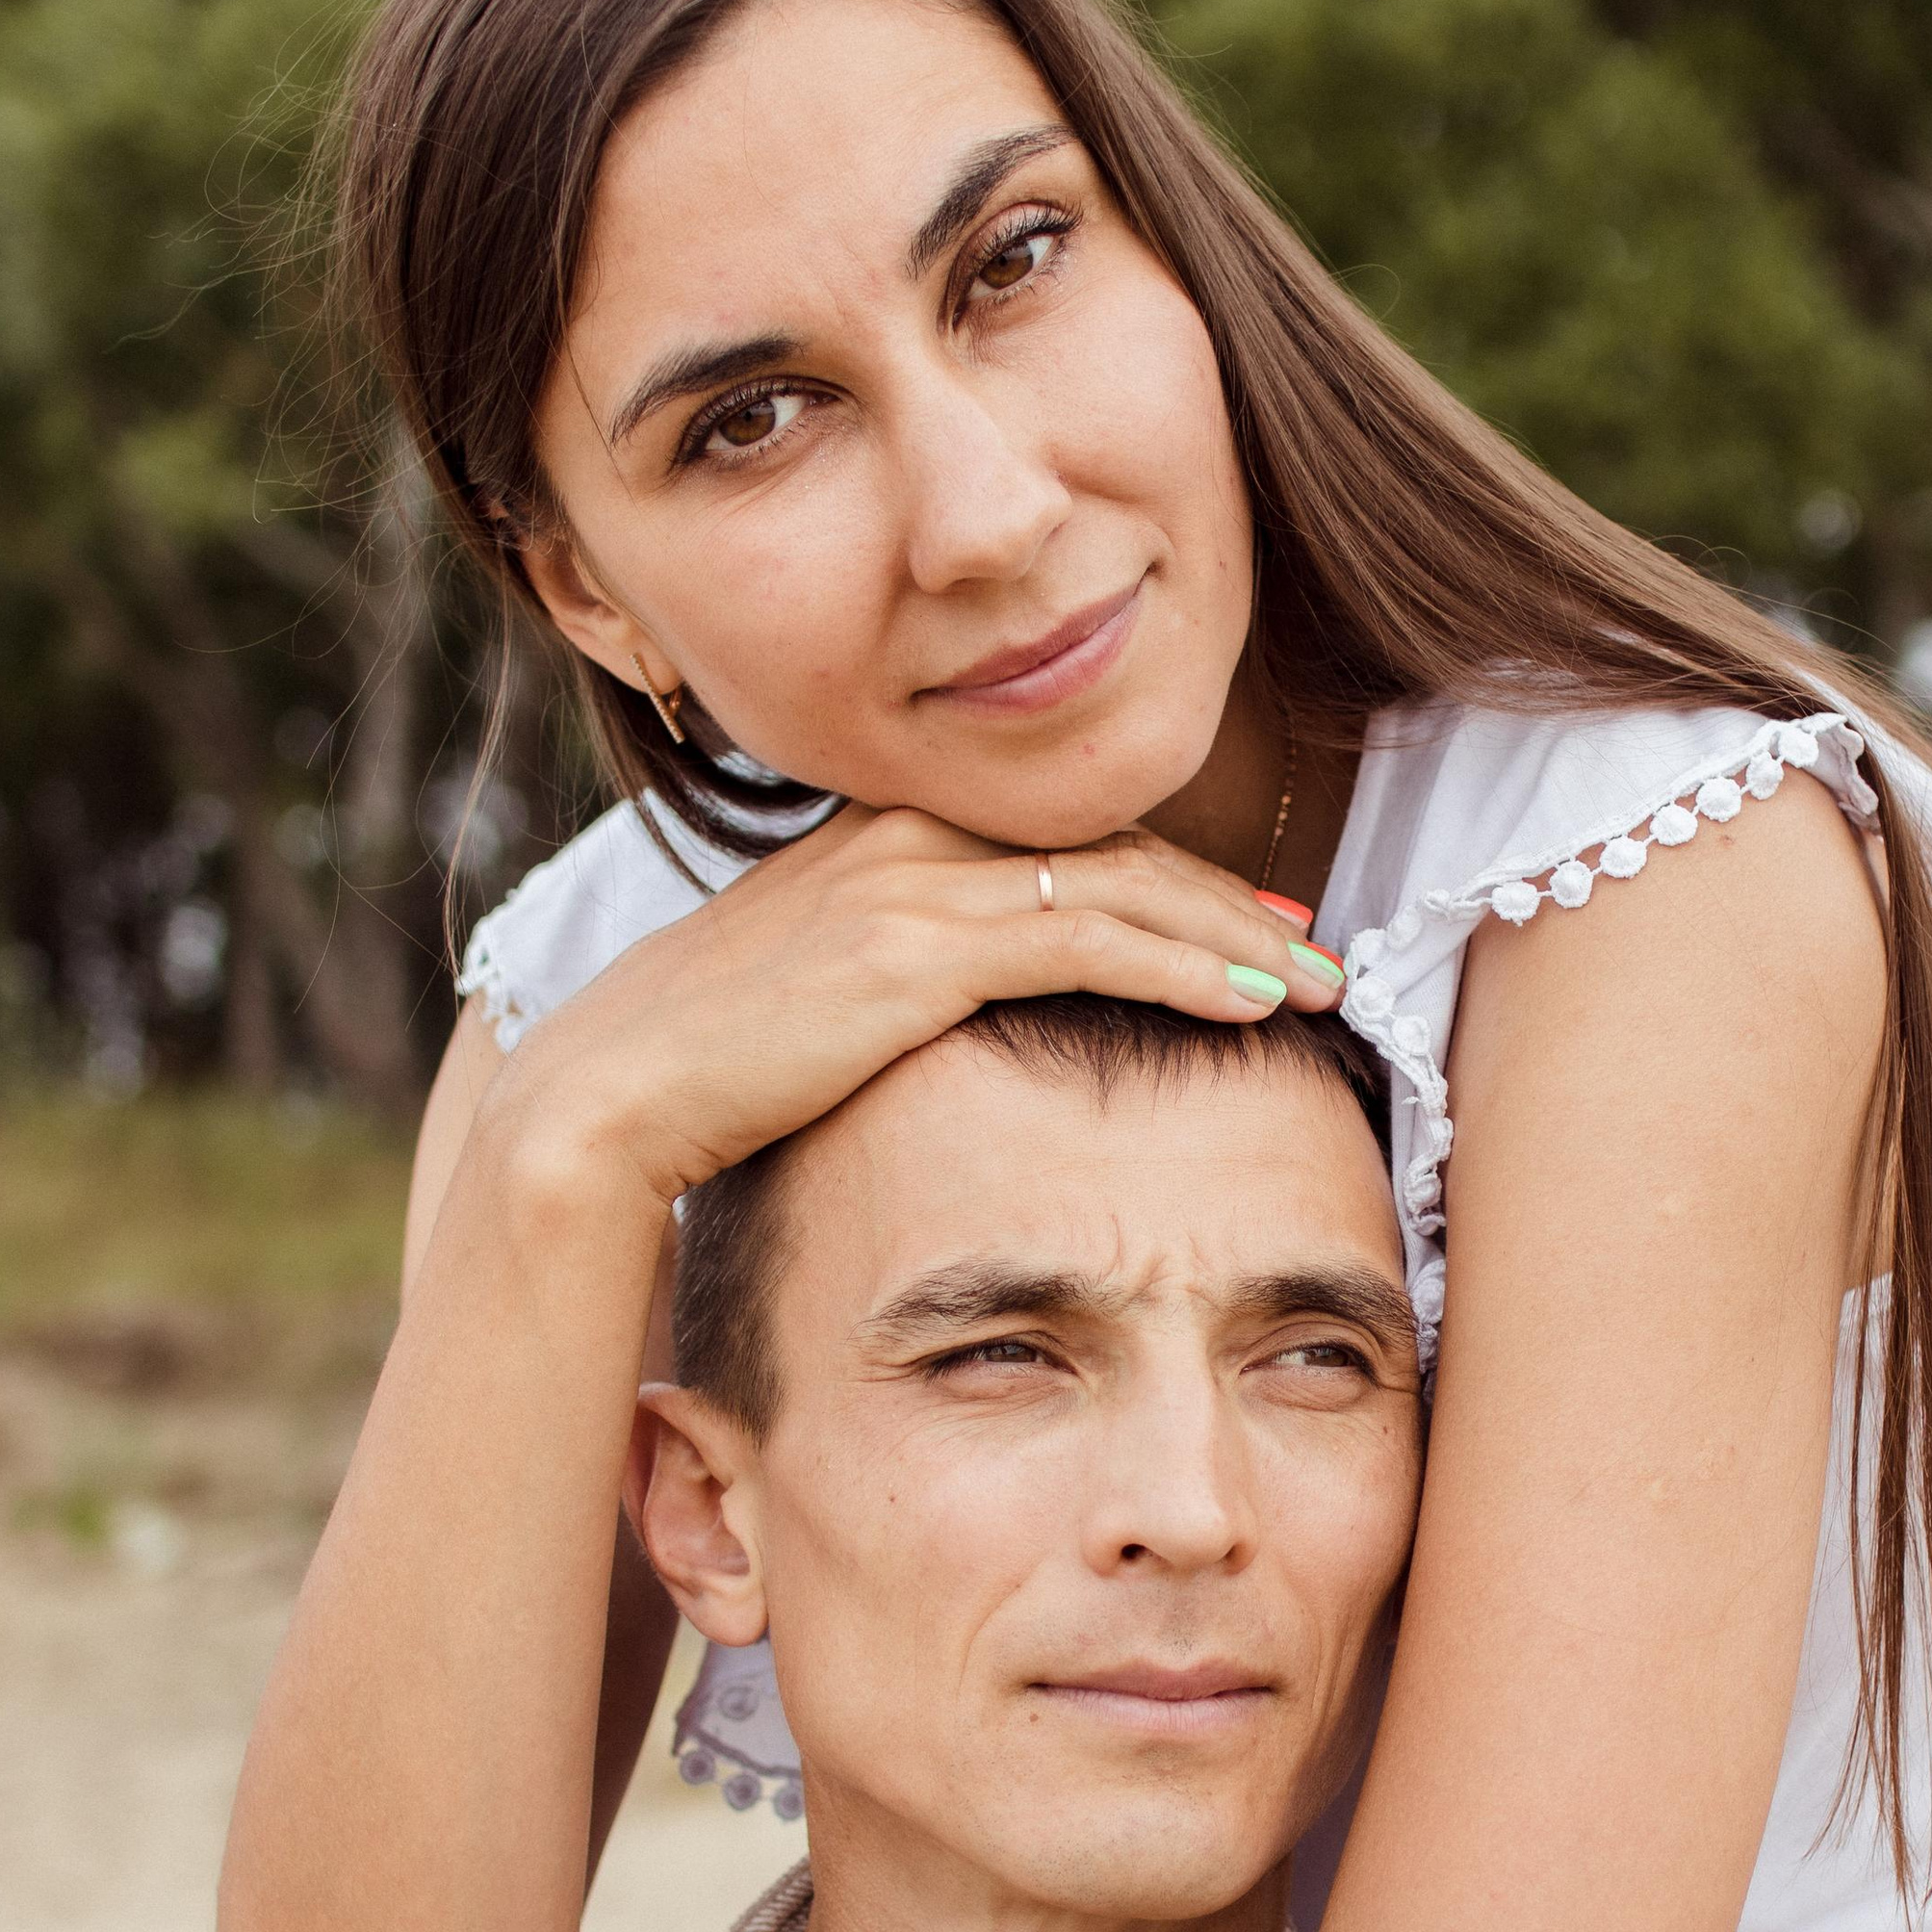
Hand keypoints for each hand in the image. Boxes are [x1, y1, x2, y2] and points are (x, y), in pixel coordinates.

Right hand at [494, 804, 1343, 1214]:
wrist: (610, 1096)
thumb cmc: (705, 1074)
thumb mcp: (815, 1003)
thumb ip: (894, 981)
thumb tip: (958, 1027)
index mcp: (887, 835)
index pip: (1064, 842)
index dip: (1173, 882)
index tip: (1252, 925)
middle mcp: (908, 835)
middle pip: (1114, 850)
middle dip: (1230, 902)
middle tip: (1319, 950)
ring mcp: (915, 882)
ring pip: (1123, 888)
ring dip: (1237, 937)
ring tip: (1321, 983)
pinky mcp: (919, 946)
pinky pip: (1090, 940)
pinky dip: (1187, 966)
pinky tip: (1252, 1001)